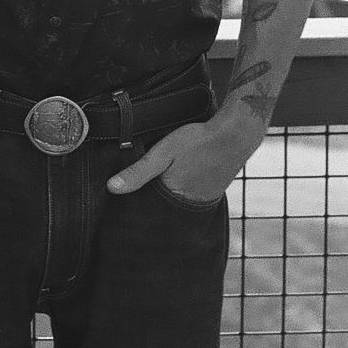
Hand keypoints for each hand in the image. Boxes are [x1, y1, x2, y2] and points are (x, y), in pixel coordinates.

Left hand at [107, 117, 256, 204]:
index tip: (120, 208)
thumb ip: (138, 172)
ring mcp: (201, 200)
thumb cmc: (198, 141)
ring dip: (163, 197)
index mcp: (174, 199)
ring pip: (173, 203)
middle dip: (148, 205)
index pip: (148, 213)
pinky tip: (174, 179)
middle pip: (160, 210)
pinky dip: (178, 190)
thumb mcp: (163, 153)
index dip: (134, 210)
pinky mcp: (210, 192)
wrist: (237, 134)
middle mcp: (188, 205)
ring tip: (151, 188)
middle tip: (132, 198)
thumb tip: (111, 188)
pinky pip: (187, 196)